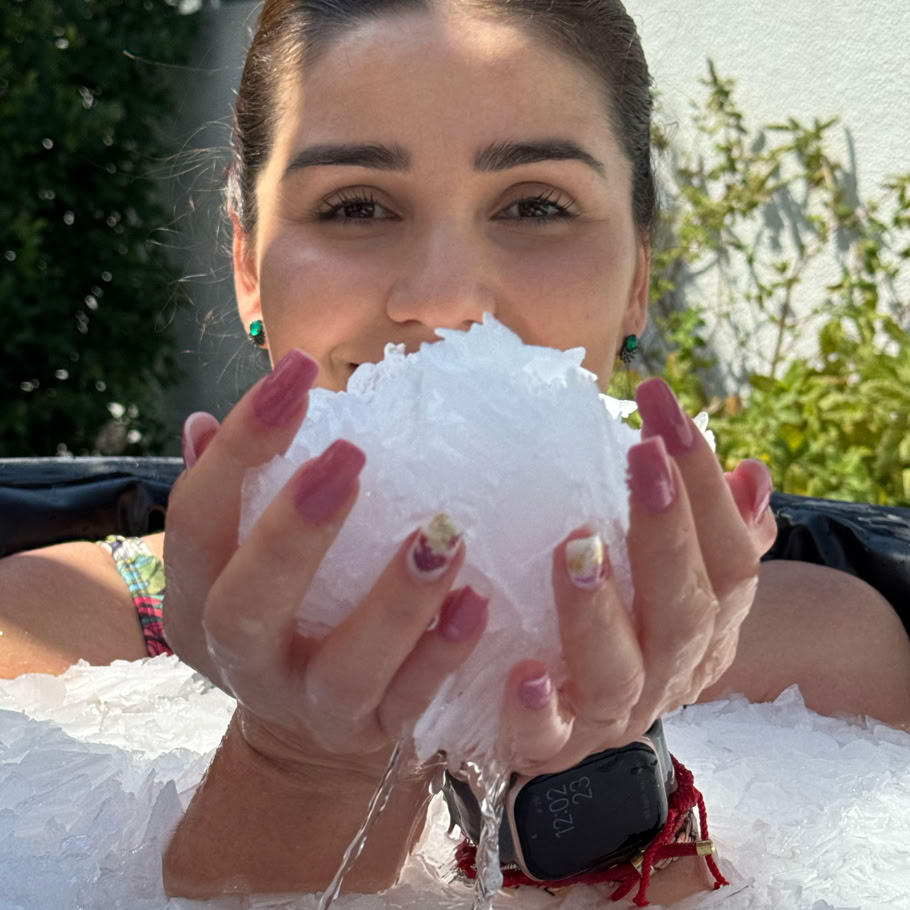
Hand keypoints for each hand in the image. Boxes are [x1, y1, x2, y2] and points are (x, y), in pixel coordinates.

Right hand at [163, 349, 488, 784]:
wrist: (312, 736)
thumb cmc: (287, 612)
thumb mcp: (241, 562)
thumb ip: (232, 493)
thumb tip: (201, 423)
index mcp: (197, 600)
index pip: (196, 521)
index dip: (240, 446)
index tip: (298, 374)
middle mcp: (243, 661)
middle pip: (246, 606)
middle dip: (295, 531)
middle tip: (350, 455)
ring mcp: (311, 708)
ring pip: (345, 670)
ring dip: (395, 601)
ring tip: (442, 533)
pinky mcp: (377, 735)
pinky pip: (413, 704)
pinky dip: (443, 655)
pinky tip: (478, 602)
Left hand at [497, 377, 772, 774]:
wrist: (573, 722)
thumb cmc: (624, 627)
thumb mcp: (675, 578)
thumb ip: (713, 528)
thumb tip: (751, 472)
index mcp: (707, 624)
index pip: (730, 557)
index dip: (705, 484)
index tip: (663, 409)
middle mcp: (671, 672)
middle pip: (686, 610)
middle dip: (667, 531)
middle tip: (642, 457)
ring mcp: (612, 716)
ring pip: (619, 674)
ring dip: (599, 612)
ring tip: (577, 550)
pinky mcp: (551, 748)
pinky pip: (546, 740)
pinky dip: (536, 709)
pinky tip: (522, 672)